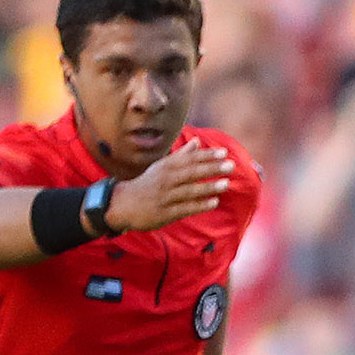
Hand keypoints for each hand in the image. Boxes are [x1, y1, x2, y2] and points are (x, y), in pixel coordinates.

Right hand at [106, 139, 234, 233]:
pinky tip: (214, 202)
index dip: (207, 155)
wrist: (123, 204)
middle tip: (231, 165)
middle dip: (212, 168)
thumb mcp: (162, 167)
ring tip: (226, 183)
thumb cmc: (148, 184)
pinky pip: (185, 208)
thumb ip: (182, 155)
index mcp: (166, 166)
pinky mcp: (165, 213)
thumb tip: (198, 141)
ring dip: (208, 187)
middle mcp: (166, 180)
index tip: (224, 152)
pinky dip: (200, 205)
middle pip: (191, 172)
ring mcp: (165, 196)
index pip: (190, 159)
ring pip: (190, 190)